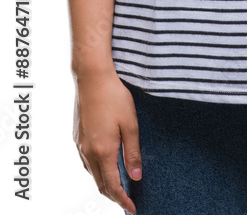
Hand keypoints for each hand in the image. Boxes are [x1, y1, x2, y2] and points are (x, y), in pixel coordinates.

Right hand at [72, 68, 142, 213]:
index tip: (132, 208)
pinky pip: (86, 161)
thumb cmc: (114, 96)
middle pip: (100, 183)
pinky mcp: (77, 135)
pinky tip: (104, 165)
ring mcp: (80, 144)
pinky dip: (96, 170)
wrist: (92, 77)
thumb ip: (133, 152)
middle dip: (113, 195)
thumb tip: (136, 177)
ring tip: (118, 187)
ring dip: (104, 183)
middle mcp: (88, 151)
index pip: (113, 185)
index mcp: (103, 151)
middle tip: (127, 201)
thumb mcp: (130, 124)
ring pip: (91, 173)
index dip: (122, 200)